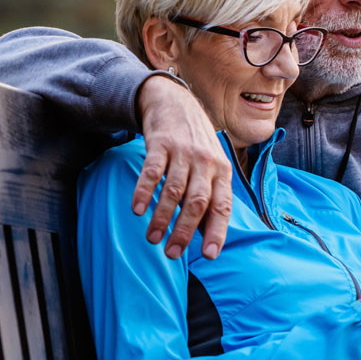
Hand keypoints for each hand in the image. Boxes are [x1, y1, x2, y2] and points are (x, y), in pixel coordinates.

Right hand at [133, 75, 231, 259]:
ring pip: (174, 190)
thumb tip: (208, 237)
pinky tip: (138, 210)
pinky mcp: (161, 143)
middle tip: (172, 253)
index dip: (217, 231)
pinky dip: (145, 191)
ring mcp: (184, 152)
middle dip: (185, 230)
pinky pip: (152, 171)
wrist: (176, 104)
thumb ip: (211, 197)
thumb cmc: (197, 144)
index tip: (210, 255)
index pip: (222, 206)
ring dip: (162, 217)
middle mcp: (206, 162)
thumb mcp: (212, 167)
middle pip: (197, 201)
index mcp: (222, 171)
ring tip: (153, 238)